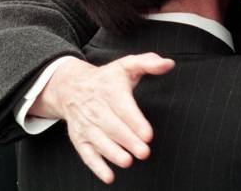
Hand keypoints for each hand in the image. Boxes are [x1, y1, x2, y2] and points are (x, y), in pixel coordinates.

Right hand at [29, 53, 174, 182]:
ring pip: (99, 141)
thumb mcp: (127, 65)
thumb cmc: (107, 78)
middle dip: (128, 140)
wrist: (71, 86)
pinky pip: (86, 154)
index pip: (123, 107)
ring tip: (128, 161)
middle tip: (144, 152)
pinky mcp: (79, 138)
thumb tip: (168, 64)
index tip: (148, 134)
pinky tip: (109, 176)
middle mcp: (96, 108)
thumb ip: (149, 63)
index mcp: (110, 90)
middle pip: (112, 127)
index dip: (135, 121)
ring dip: (113, 153)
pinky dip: (96, 166)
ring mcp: (86, 125)